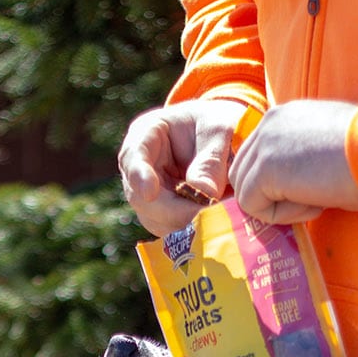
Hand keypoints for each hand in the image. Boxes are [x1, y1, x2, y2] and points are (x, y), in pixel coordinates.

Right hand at [118, 99, 246, 235]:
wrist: (224, 139)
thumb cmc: (217, 125)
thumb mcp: (219, 131)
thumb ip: (211, 159)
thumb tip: (204, 193)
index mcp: (146, 135)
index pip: (133, 157)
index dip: (139, 176)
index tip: (149, 192)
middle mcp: (139, 168)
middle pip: (142, 198)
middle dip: (172, 209)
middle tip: (204, 213)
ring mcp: (148, 196)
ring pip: (155, 220)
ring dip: (183, 223)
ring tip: (214, 215)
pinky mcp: (163, 215)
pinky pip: (170, 230)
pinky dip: (189, 231)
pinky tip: (211, 223)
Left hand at [229, 100, 357, 222]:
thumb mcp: (323, 148)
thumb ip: (297, 157)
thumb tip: (285, 185)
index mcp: (283, 115)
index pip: (254, 159)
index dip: (274, 185)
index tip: (310, 187)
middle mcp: (268, 123)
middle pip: (241, 176)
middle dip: (269, 197)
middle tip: (311, 198)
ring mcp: (264, 144)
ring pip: (245, 193)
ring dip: (277, 207)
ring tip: (314, 199)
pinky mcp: (265, 169)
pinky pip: (253, 207)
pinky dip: (281, 216)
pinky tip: (312, 203)